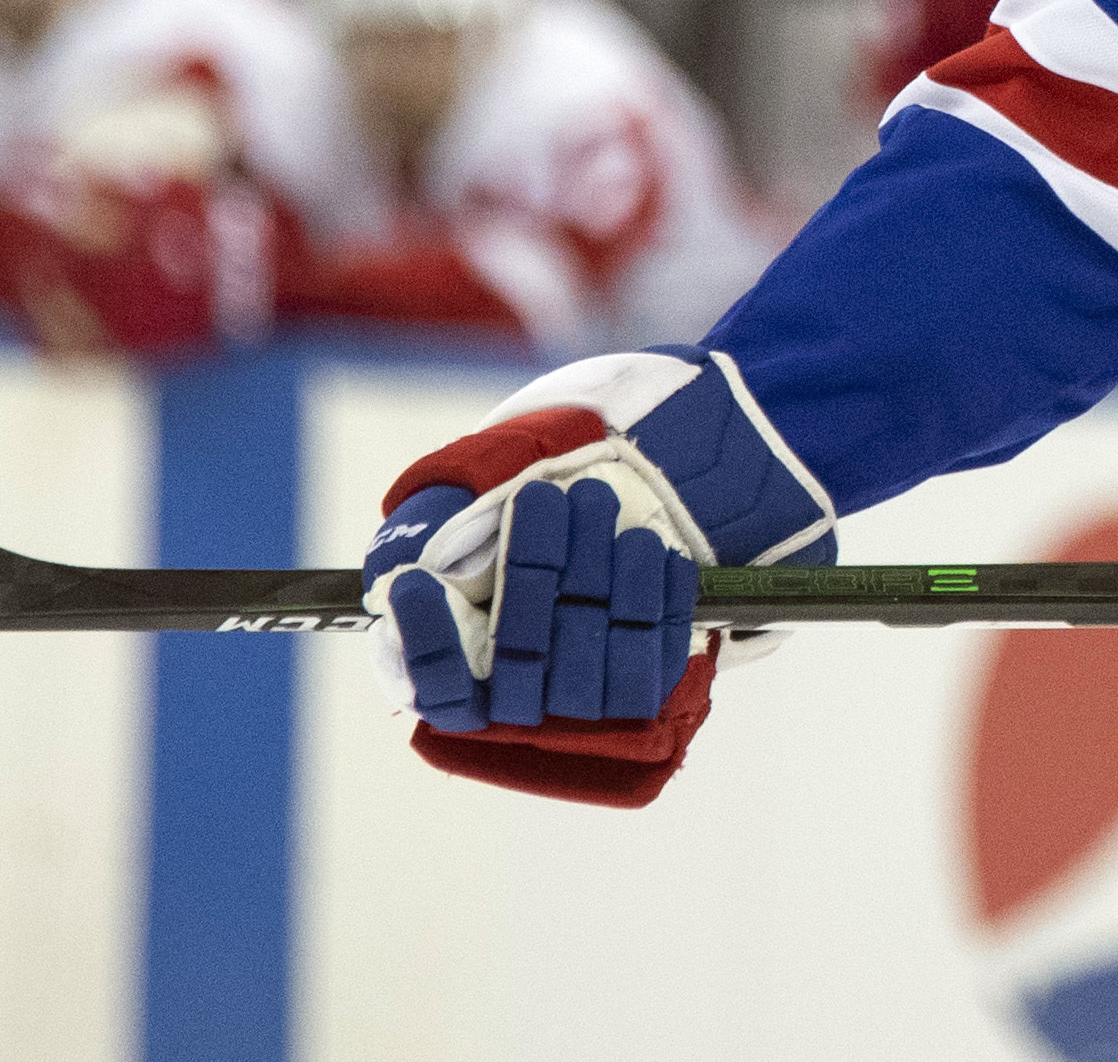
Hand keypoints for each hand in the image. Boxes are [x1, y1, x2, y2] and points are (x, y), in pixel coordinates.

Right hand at [360, 348, 834, 807]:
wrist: (717, 430)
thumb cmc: (598, 435)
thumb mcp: (517, 449)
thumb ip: (450, 504)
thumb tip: (399, 566)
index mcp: (480, 638)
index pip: (438, 686)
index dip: (421, 644)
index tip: (416, 584)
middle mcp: (534, 674)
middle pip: (513, 669)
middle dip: (526, 577)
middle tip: (543, 497)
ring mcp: (598, 680)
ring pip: (579, 675)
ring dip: (586, 588)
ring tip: (598, 505)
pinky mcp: (661, 674)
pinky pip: (648, 669)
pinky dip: (648, 611)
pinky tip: (654, 551)